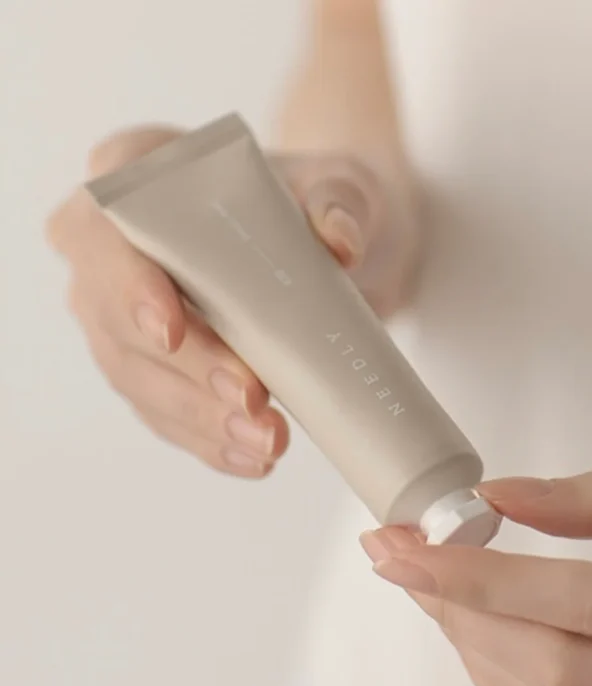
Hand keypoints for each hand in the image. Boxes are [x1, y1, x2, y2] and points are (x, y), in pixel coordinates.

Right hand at [46, 125, 415, 477]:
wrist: (324, 244)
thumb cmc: (312, 198)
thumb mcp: (338, 183)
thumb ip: (338, 201)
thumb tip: (340, 242)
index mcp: (135, 174)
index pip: (103, 229)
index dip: (127, 284)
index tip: (172, 330)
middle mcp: (113, 250)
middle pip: (117, 319)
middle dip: (187, 370)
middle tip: (251, 401)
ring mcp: (125, 313)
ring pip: (138, 378)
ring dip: (202, 419)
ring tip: (266, 442)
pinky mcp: (155, 365)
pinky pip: (166, 410)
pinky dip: (208, 440)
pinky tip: (250, 458)